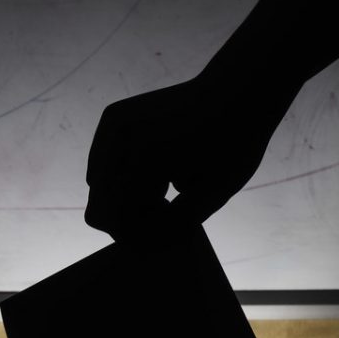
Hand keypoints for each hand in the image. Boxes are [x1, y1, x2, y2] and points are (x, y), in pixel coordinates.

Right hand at [84, 76, 294, 238]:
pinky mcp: (115, 117)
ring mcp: (112, 123)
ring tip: (166, 187)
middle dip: (130, 214)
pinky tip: (160, 169)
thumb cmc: (234, 147)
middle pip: (100, 202)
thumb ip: (172, 226)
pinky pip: (106, 163)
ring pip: (100, 183)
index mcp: (140, 157)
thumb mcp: (210, 197)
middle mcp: (118, 136)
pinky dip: (126, 174)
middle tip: (169, 205)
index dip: (131, 234)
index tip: (163, 229)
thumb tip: (141, 246)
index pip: (107, 217)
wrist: (239, 91)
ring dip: (127, 195)